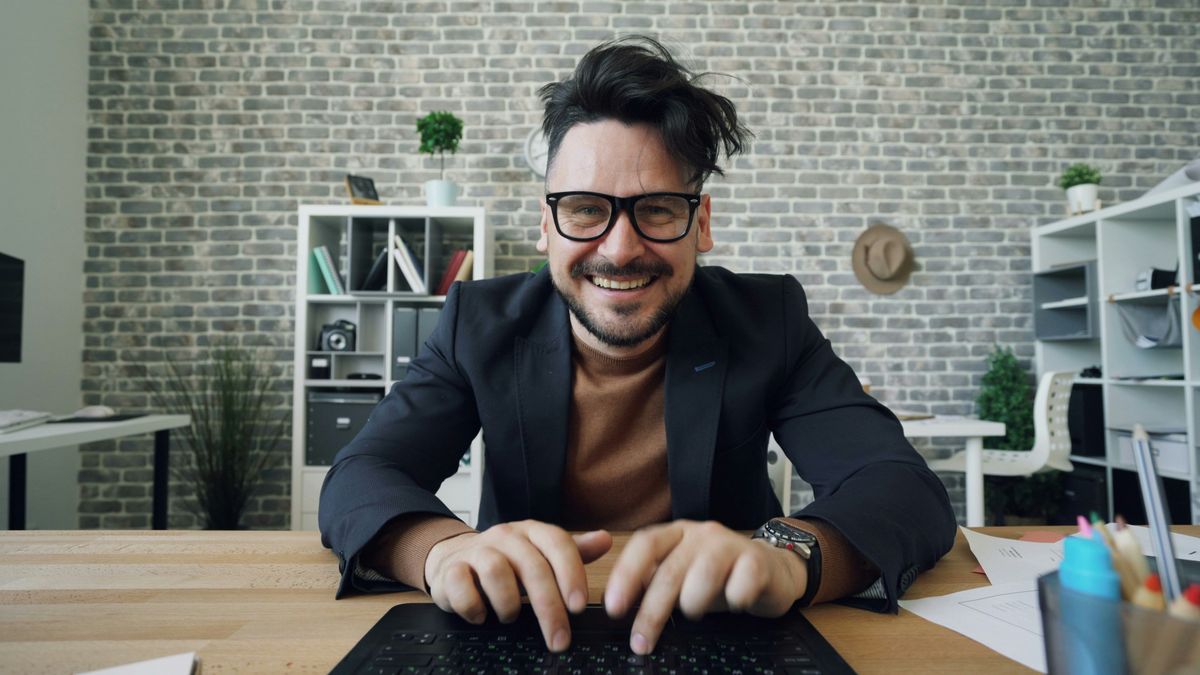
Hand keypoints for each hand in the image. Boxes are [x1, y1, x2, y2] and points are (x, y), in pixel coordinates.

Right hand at [424, 520, 611, 651]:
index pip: (557, 544)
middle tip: (559, 639)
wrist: (453, 559)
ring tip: (510, 617)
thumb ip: (573, 551)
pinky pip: (461, 587)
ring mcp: (475, 551)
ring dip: (508, 603)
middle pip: (532, 567)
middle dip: (548, 608)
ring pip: (496, 572)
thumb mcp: (540, 555)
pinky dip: (474, 607)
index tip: (579, 606)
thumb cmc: (506, 561)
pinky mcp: (450, 570)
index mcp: (531, 532)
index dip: (571, 574)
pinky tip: (482, 616)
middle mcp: (505, 537)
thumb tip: (606, 540)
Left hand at [604, 520, 806, 654]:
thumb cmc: (721, 576)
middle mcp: (701, 534)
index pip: (645, 545)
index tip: (613, 607)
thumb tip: (619, 603)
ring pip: (703, 575)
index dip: (626, 574)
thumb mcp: (683, 576)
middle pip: (670, 569)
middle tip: (640, 641)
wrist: (772, 570)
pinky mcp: (757, 561)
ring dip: (694, 603)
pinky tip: (735, 604)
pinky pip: (741, 585)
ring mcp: (731, 545)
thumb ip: (653, 582)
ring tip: (696, 613)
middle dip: (652, 610)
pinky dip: (734, 601)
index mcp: (677, 534)